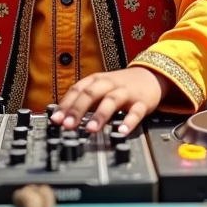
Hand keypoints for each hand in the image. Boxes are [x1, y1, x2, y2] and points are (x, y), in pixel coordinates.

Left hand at [50, 67, 170, 134]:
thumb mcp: (100, 88)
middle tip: (68, 125)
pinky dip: (129, 121)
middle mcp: (109, 84)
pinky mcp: (142, 102)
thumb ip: (83, 100)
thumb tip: (61, 116)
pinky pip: (136, 112)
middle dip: (78, 109)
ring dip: (100, 115)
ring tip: (90, 129)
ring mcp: (126, 92)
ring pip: (111, 101)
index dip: (66, 104)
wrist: (150, 75)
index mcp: (96, 80)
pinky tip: (122, 131)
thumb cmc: (120, 85)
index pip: (77, 90)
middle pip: (91, 94)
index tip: (56, 119)